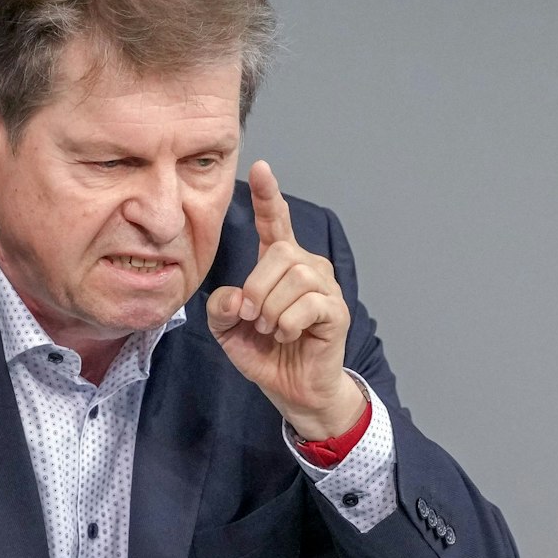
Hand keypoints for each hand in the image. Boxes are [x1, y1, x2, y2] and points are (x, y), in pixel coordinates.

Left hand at [206, 160, 365, 440]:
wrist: (293, 390)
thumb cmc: (266, 353)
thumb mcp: (228, 330)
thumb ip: (221, 308)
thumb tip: (237, 297)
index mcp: (280, 265)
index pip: (276, 222)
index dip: (269, 195)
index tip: (260, 167)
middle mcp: (307, 268)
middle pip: (281, 253)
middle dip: (257, 286)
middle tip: (252, 316)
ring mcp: (325, 288)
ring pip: (295, 277)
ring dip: (272, 308)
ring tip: (271, 328)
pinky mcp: (336, 311)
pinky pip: (309, 304)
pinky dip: (288, 322)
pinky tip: (287, 335)